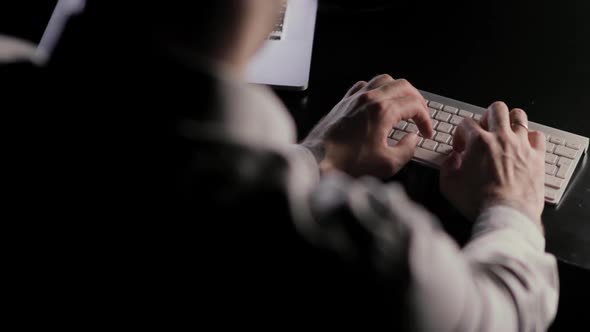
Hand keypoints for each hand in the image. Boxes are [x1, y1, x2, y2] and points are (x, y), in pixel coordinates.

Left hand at [301, 75, 433, 178]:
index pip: (414, 105)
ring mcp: (354, 98)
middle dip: (417, 100)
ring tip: (403, 105)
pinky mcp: (343, 102)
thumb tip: (412, 140)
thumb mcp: (387, 163)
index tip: (426, 132)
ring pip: (384, 80)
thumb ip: (407, 149)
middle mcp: (369, 98)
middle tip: (420, 116)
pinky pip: (364, 85)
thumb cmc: (347, 164)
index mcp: (382, 111)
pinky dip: (377, 90)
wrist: (316, 162)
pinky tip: (378, 102)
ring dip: (398, 91)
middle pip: (403, 86)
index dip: (425, 119)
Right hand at [440, 102, 545, 224]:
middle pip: (496, 109)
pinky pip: (538, 135)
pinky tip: (524, 145)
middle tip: (484, 130)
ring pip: (519, 116)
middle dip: (487, 117)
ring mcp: (521, 145)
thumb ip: (446, 167)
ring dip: (510, 121)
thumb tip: (452, 159)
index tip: (461, 147)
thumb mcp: (448, 186)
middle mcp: (501, 138)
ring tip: (505, 131)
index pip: (466, 123)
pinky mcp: (537, 157)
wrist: (505, 214)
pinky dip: (530, 137)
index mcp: (478, 142)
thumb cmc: (478, 202)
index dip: (459, 134)